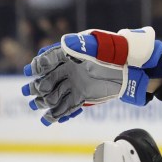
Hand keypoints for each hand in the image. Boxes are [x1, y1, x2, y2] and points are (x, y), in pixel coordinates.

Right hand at [22, 27, 161, 125]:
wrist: (131, 69)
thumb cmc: (116, 52)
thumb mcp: (99, 45)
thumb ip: (82, 44)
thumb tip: (65, 41)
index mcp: (69, 54)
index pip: (49, 58)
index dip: (40, 64)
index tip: (32, 70)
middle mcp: (68, 69)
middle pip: (48, 78)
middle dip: (38, 86)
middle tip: (30, 92)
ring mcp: (74, 84)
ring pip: (55, 94)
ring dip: (45, 101)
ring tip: (36, 106)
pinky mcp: (81, 96)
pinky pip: (67, 106)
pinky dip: (58, 114)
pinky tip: (48, 120)